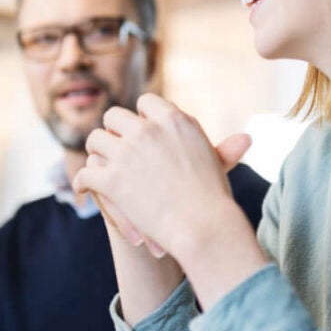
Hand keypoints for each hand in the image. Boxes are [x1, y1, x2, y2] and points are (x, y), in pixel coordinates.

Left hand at [75, 93, 247, 258]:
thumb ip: (224, 149)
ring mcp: (127, 153)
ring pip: (95, 139)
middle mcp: (147, 129)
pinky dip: (83, 182)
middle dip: (113, 131)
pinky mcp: (111, 178)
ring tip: (97, 164)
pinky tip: (84, 189)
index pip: (146, 102)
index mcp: (173, 119)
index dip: (140, 116)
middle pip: (114, 116)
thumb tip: (246, 138)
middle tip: (113, 146)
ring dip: (95, 153)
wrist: (203, 227)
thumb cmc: (215, 199)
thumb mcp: (217, 165)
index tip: (139, 129)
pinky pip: (86, 172)